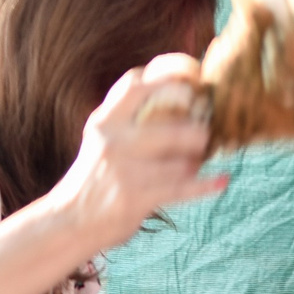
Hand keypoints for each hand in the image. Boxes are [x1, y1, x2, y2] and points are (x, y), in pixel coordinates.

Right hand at [53, 55, 226, 251]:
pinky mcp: (135, 197)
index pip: (136, 83)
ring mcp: (125, 169)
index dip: (169, 71)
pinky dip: (206, 185)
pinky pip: (181, 188)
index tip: (195, 72)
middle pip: (169, 121)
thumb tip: (178, 101)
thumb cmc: (95, 179)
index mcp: (105, 120)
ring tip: (201, 162)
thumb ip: (129, 120)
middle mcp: (114, 139)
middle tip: (205, 132)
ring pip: (180, 159)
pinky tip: (222, 181)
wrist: (70, 221)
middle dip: (195, 126)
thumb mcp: (103, 140)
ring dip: (197, 161)